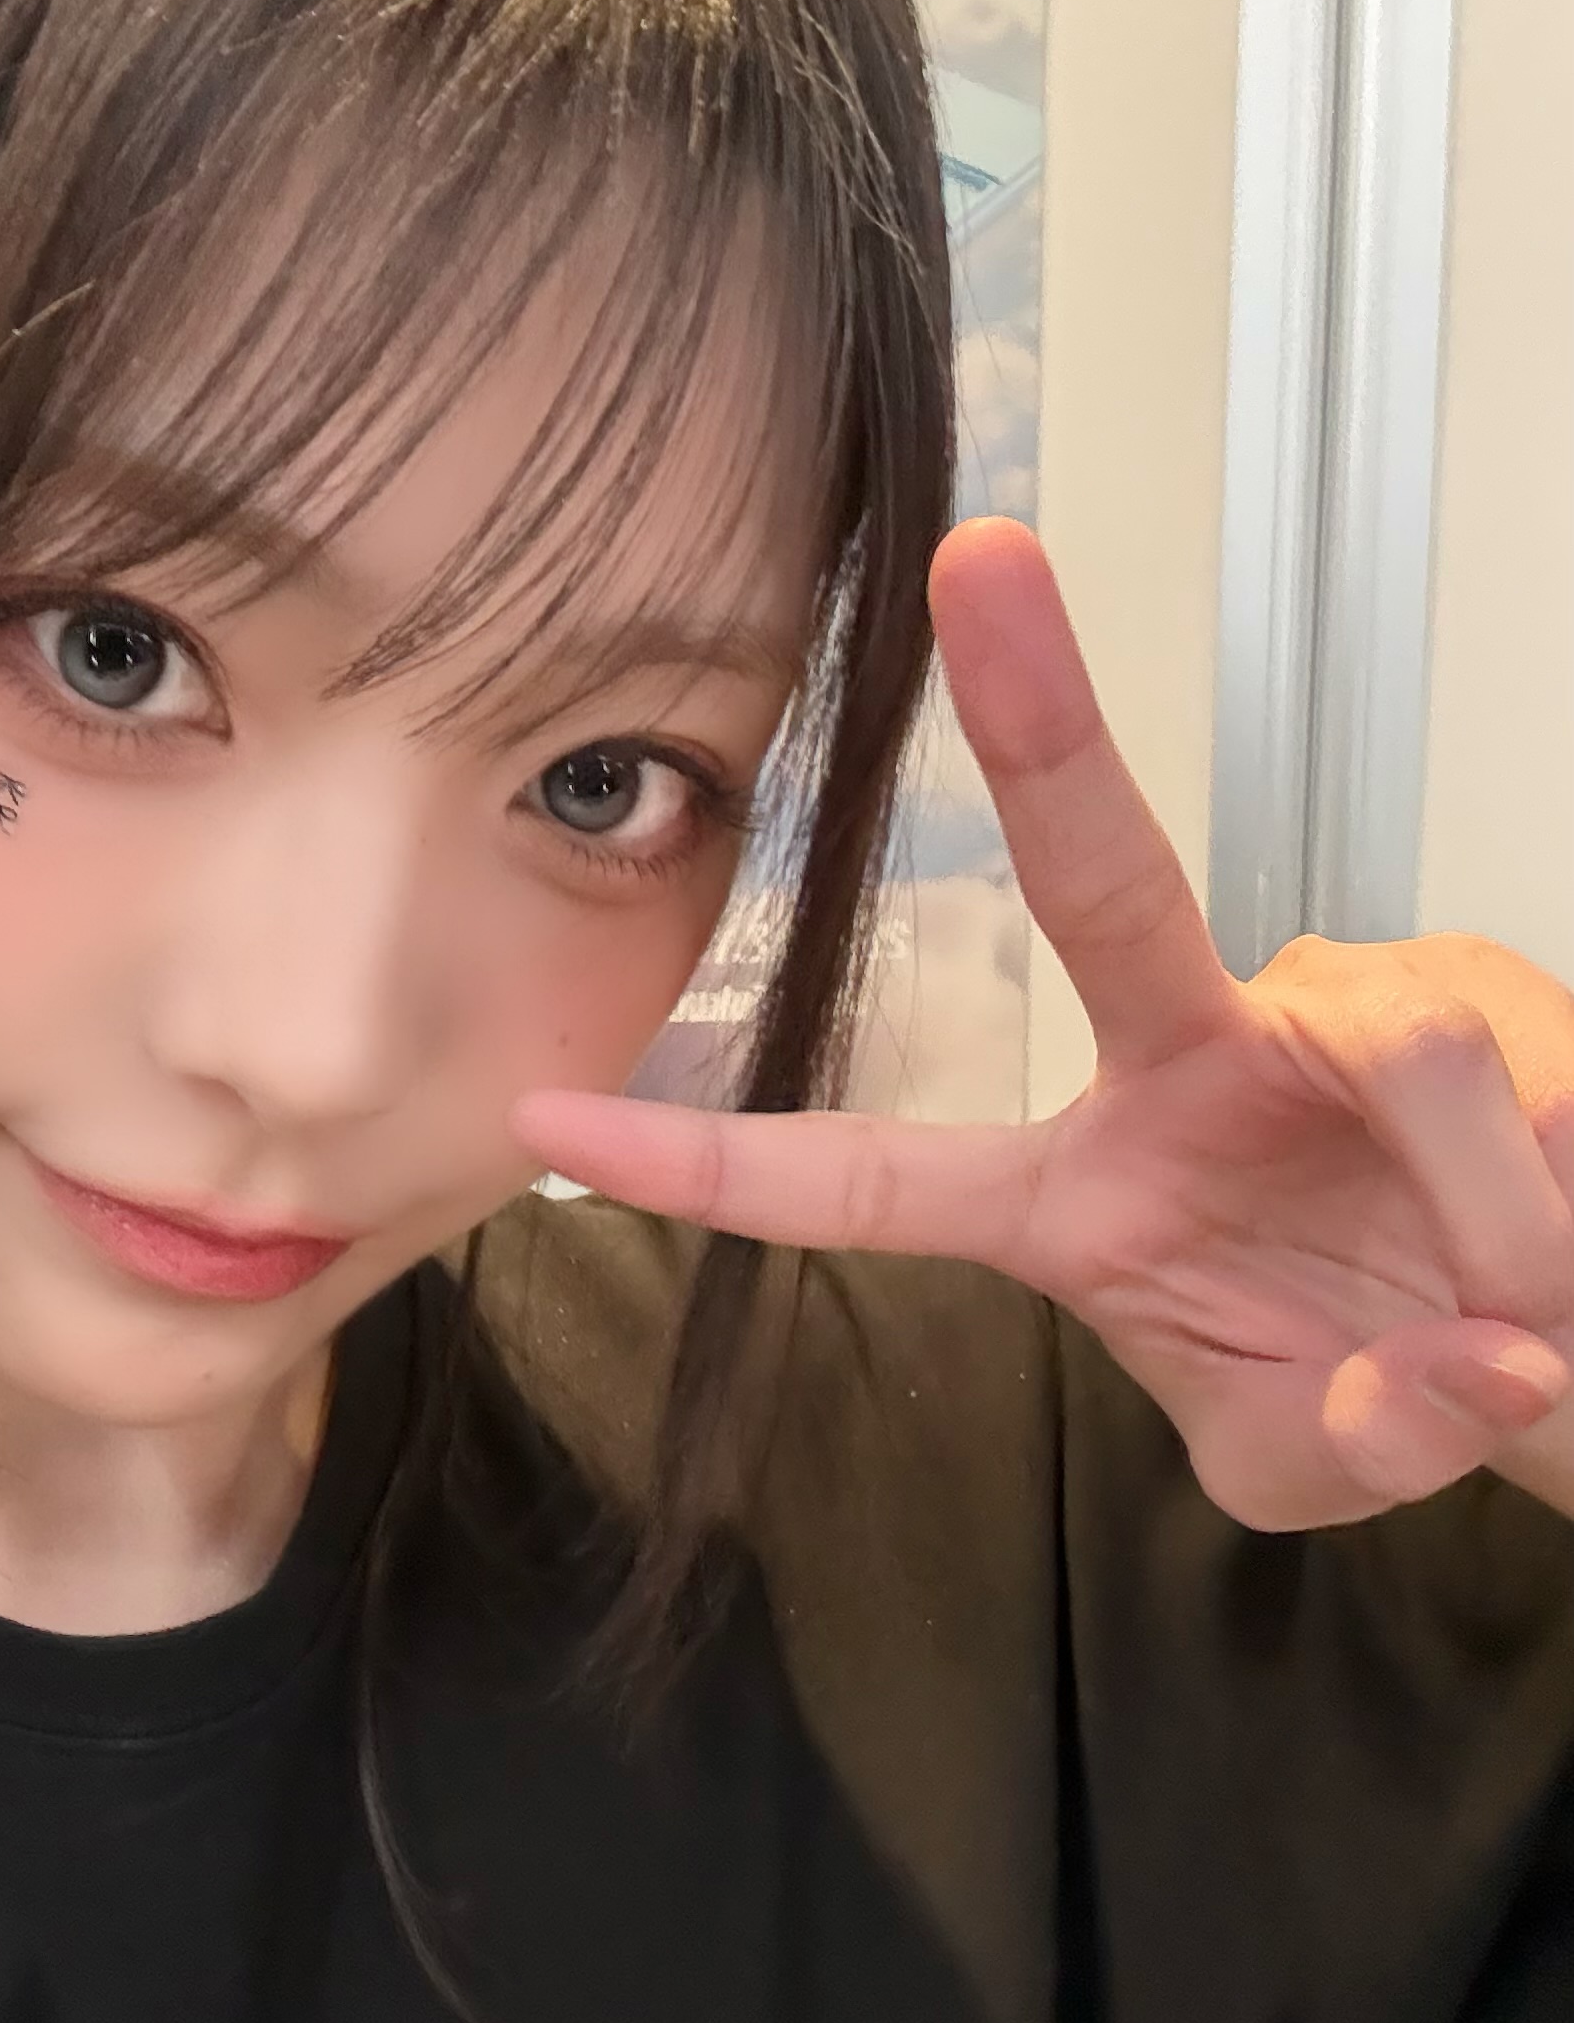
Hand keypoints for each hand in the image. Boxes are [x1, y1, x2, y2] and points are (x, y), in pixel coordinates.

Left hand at [513, 520, 1573, 1531]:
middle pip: (1099, 881)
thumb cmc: (1388, 1377)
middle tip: (981, 562)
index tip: (550, 1125)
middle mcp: (1180, 1068)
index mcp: (1075, 1200)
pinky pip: (1500, 1071)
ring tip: (1520, 1303)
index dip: (711, 1163)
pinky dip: (1542, 1193)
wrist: (1559, 1335)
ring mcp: (1327, 1012)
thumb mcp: (1313, 1460)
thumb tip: (1446, 1364)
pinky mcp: (1472, 989)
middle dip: (1039, 719)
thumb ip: (1342, 1444)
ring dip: (1473, 1209)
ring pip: (1387, 1049)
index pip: (868, 1180)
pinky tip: (1555, 1233)